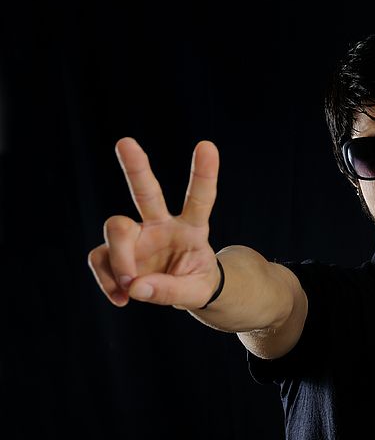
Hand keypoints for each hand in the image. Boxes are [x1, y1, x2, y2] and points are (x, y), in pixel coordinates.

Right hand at [87, 138, 221, 309]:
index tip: (207, 145)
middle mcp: (161, 224)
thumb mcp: (196, 291)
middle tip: (126, 142)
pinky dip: (107, 281)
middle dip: (136, 167)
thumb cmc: (195, 282)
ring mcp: (137, 236)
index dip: (203, 174)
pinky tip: (121, 297)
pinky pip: (101, 259)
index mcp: (192, 228)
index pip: (199, 198)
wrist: (181, 290)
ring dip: (120, 260)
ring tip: (130, 287)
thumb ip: (170, 290)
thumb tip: (135, 286)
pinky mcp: (116, 251)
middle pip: (146, 191)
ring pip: (116, 228)